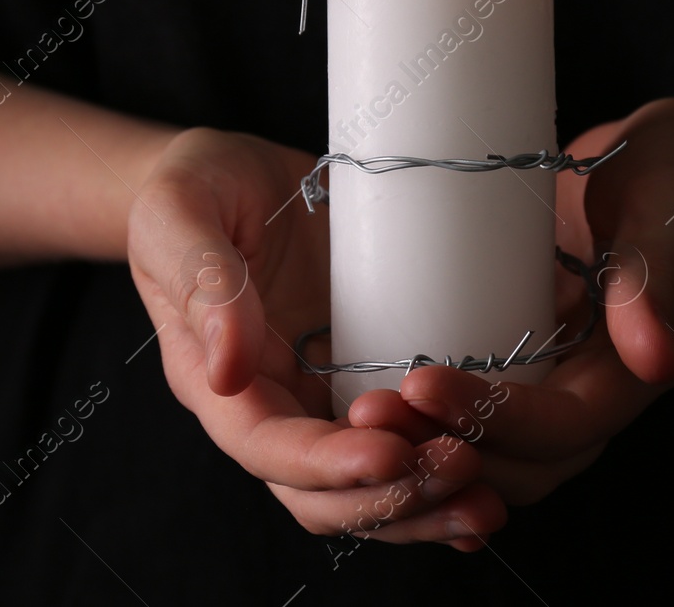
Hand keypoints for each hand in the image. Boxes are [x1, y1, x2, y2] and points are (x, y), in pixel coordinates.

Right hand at [127, 127, 506, 547]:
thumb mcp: (180, 213)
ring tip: (485, 501)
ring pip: (364, 487)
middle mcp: (268, 403)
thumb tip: (227, 371)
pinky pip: (400, 445)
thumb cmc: (197, 184)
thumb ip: (201, 282)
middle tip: (460, 467)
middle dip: (388, 497)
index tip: (389, 453)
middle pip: (319, 493)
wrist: (234, 170)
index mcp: (212, 377)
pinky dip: (437, 477)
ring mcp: (319, 396)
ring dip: (423, 505)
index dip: (328, 465)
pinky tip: (493, 477)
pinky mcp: (364, 375)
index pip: (266, 447)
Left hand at [369, 98, 673, 504]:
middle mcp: (596, 391)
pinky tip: (371, 397)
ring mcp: (558, 379)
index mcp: (635, 371)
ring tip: (360, 415)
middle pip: (522, 462)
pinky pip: (478, 412)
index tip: (420, 383)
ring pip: (494, 452)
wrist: (669, 159)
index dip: (494, 417)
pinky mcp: (525, 357)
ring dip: (429, 445)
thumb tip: (654, 358)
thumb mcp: (668, 208)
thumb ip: (656, 274)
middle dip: (445, 448)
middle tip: (367, 416)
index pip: (563, 426)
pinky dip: (433, 421)